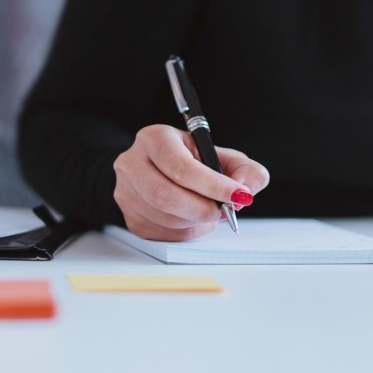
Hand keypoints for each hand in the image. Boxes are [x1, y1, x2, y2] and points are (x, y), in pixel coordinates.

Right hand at [113, 124, 269, 240]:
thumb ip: (246, 170)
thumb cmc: (197, 164)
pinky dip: (186, 232)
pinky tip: (194, 219)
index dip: (212, 185)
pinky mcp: (129, 217)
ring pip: (165, 218)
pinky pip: (161, 233)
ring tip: (210, 212)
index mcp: (155, 139)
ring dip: (196, 221)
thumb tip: (245, 190)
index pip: (181, 167)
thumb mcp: (225, 158)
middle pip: (165, 195)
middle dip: (203, 208)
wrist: (165, 172)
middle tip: (225, 211)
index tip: (237, 195)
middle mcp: (133, 163)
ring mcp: (126, 192)